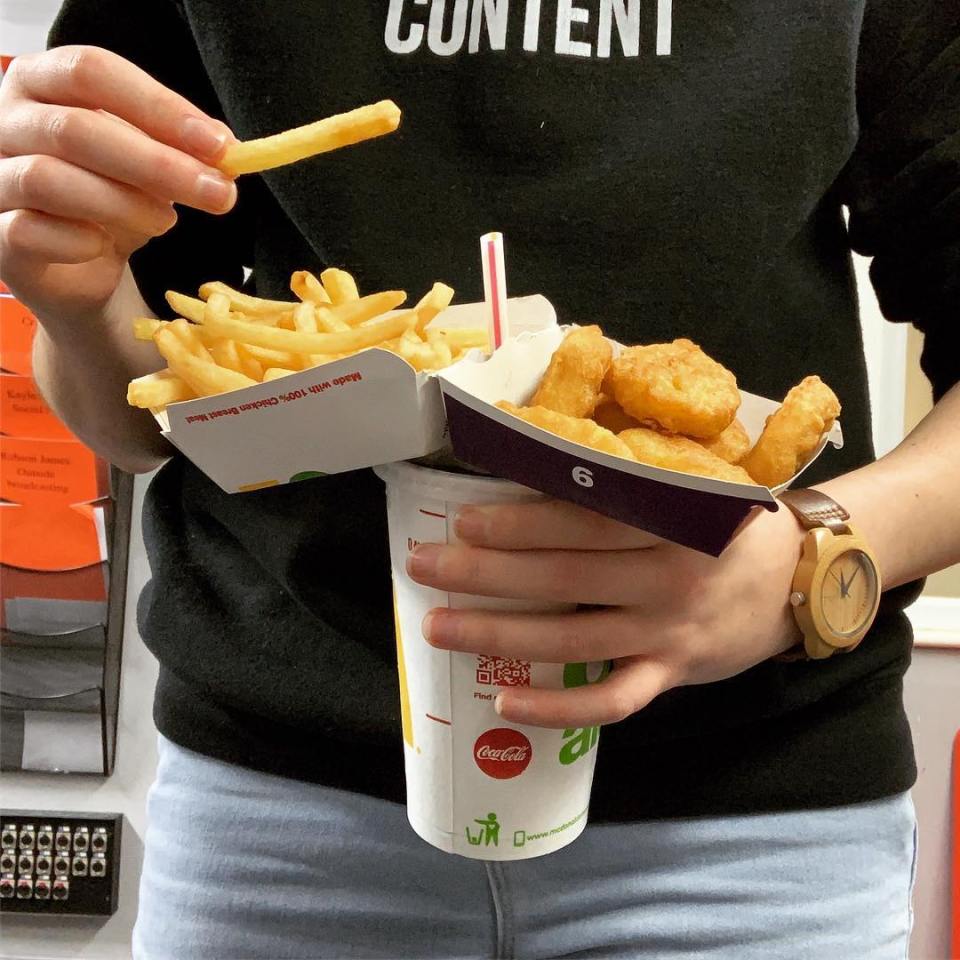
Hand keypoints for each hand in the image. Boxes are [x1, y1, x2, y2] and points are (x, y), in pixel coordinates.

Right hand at [0, 45, 236, 324]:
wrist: (80, 268)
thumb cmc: (112, 200)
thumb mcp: (152, 166)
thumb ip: (181, 150)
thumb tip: (224, 148)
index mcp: (42, 84)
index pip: (92, 72)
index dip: (159, 107)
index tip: (219, 145)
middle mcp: (5, 122)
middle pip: (76, 128)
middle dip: (158, 164)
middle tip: (218, 194)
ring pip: (48, 179)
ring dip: (123, 203)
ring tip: (166, 220)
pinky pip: (29, 232)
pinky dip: (80, 241)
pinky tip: (107, 246)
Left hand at [407, 499, 805, 728]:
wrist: (804, 579)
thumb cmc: (733, 523)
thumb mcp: (697, 486)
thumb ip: (633, 481)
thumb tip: (542, 459)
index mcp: (674, 521)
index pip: (584, 522)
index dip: (521, 523)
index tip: (462, 519)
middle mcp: (669, 579)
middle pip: (564, 578)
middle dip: (485, 572)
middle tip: (422, 564)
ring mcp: (669, 635)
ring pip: (573, 640)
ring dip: (499, 636)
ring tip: (439, 627)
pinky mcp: (672, 675)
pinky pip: (611, 701)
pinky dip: (559, 709)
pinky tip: (505, 705)